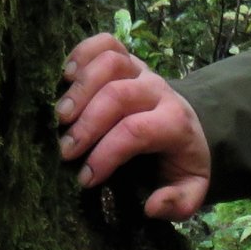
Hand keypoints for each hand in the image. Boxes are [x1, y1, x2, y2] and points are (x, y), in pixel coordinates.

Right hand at [55, 33, 212, 220]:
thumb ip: (178, 202)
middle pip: (118, 95)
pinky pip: (105, 43)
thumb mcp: (190, 189)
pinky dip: (82, 53)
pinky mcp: (127, 59)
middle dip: (87, 125)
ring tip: (60, 117)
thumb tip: (150, 206)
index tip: (85, 178)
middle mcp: (159, 91)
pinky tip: (65, 77)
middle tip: (65, 151)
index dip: (106, 154)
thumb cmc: (179, 162)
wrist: (190, 128)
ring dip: (80, 88)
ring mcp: (142, 70)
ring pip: (111, 62)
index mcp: (175, 124)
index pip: (136, 131)